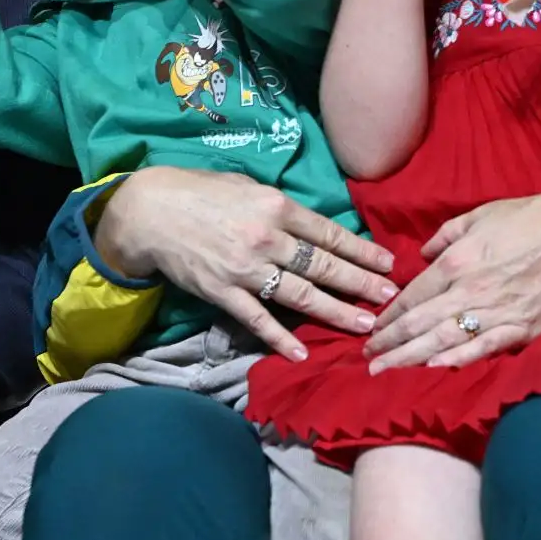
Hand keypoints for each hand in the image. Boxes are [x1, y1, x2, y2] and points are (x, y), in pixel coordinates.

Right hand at [94, 166, 399, 360]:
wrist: (149, 212)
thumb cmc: (199, 191)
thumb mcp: (246, 185)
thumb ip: (279, 209)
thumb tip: (309, 229)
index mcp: (275, 206)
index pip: (328, 233)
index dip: (361, 250)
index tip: (388, 264)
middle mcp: (266, 238)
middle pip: (323, 266)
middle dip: (361, 283)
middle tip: (390, 298)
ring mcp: (245, 269)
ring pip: (300, 295)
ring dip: (336, 312)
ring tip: (365, 325)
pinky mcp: (223, 293)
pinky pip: (258, 320)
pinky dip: (280, 338)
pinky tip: (302, 354)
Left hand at [364, 185, 540, 371]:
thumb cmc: (529, 217)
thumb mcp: (477, 215)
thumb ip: (444, 236)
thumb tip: (422, 255)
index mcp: (457, 262)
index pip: (413, 295)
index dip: (390, 314)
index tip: (372, 328)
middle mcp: (470, 291)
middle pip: (421, 322)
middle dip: (390, 343)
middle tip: (367, 359)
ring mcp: (497, 312)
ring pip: (445, 340)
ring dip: (412, 357)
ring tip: (387, 370)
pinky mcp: (524, 328)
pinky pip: (485, 348)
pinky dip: (459, 360)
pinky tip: (435, 369)